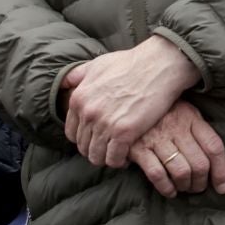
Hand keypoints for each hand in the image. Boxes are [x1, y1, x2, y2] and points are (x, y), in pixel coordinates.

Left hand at [63, 36, 198, 167]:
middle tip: (110, 147)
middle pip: (83, 146)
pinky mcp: (124, 132)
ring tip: (118, 154)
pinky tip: (128, 156)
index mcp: (78, 99)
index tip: (97, 139)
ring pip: (96, 156)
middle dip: (96, 149)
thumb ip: (77, 75)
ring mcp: (105, 124)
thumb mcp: (97, 64)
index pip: (72, 133)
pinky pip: (114, 158)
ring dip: (106, 158)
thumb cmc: (131, 63)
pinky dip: (120, 161)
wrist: (158, 64)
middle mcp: (88, 113)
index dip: (84, 139)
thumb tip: (66, 83)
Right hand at [127, 102, 224, 197]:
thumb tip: (214, 162)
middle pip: (200, 163)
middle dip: (201, 182)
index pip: (214, 147)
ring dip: (185, 186)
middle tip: (197, 188)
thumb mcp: (184, 112)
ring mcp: (157, 138)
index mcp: (191, 118)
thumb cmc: (162, 112)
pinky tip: (169, 190)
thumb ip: (198, 131)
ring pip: (181, 171)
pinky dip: (166, 188)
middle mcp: (176, 128)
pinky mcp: (137, 148)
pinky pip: (157, 174)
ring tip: (184, 188)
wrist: (126, 101)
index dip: (221, 171)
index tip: (222, 187)